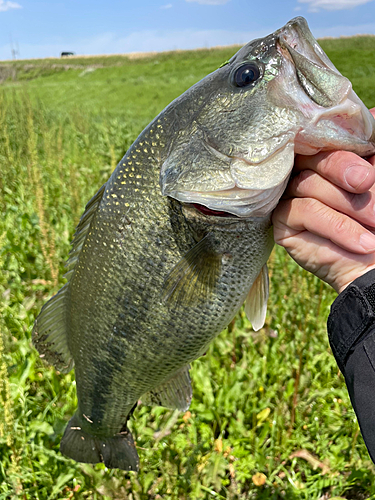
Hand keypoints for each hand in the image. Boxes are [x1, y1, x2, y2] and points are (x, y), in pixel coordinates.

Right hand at [272, 108, 374, 293]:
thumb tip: (374, 111)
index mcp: (329, 157)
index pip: (321, 135)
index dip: (340, 140)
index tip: (365, 160)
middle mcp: (307, 172)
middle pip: (311, 155)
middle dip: (342, 167)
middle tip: (366, 184)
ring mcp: (292, 196)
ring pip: (308, 183)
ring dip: (347, 206)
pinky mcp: (284, 222)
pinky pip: (303, 211)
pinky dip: (337, 226)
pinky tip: (361, 243)